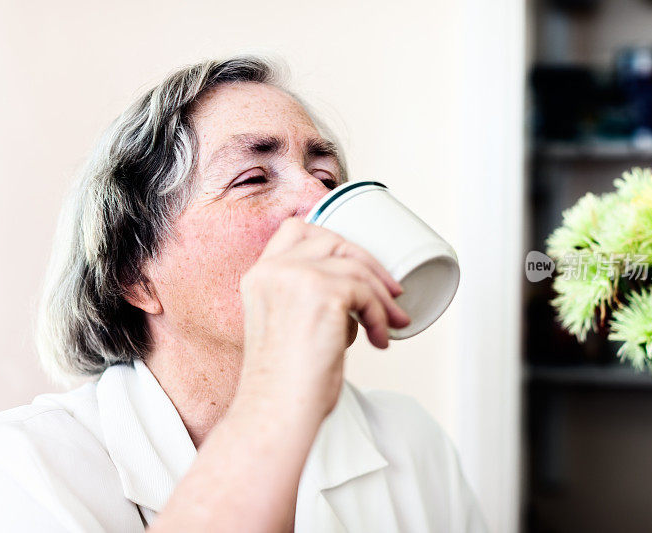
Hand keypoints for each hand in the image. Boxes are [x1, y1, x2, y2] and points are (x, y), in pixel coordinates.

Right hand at [237, 217, 410, 420]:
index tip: (358, 261)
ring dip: (381, 298)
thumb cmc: (284, 385)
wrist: (276, 412)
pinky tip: (378, 340)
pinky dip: (379, 317)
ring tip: (390, 325)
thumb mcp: (286, 327)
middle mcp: (274, 270)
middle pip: (333, 240)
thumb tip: (358, 293)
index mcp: (260, 277)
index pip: (295, 230)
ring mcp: (296, 278)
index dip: (331, 238)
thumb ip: (307, 299)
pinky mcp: (323, 293)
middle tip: (391, 294)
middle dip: (369, 265)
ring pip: (356, 267)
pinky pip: (366, 294)